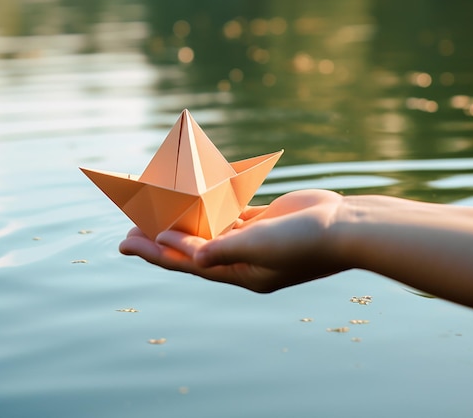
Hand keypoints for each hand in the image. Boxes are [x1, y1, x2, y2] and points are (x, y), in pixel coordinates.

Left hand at [119, 189, 345, 292]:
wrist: (346, 227)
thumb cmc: (304, 241)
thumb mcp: (260, 247)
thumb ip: (224, 250)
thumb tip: (190, 258)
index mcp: (239, 273)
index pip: (185, 263)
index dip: (153, 253)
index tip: (126, 243)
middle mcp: (242, 258)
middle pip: (191, 248)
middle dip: (160, 239)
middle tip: (130, 230)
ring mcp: (252, 239)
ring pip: (208, 229)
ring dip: (183, 222)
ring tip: (156, 212)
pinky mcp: (263, 220)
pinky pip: (229, 214)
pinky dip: (211, 207)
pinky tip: (195, 199)